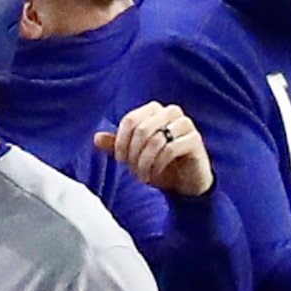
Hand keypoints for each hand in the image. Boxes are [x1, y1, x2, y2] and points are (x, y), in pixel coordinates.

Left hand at [95, 102, 212, 197]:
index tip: (121, 160)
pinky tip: (155, 174)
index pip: (130, 120)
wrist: (184, 180)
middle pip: (141, 130)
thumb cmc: (158, 164)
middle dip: (133, 155)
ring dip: (144, 163)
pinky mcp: (195, 139)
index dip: (121, 142)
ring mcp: (185, 124)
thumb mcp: (134, 155)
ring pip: (155, 140)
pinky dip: (158, 165)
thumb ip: (116, 145)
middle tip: (133, 170)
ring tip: (143, 175)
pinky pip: (170, 149)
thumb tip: (96, 137)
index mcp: (153, 110)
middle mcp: (171, 111)